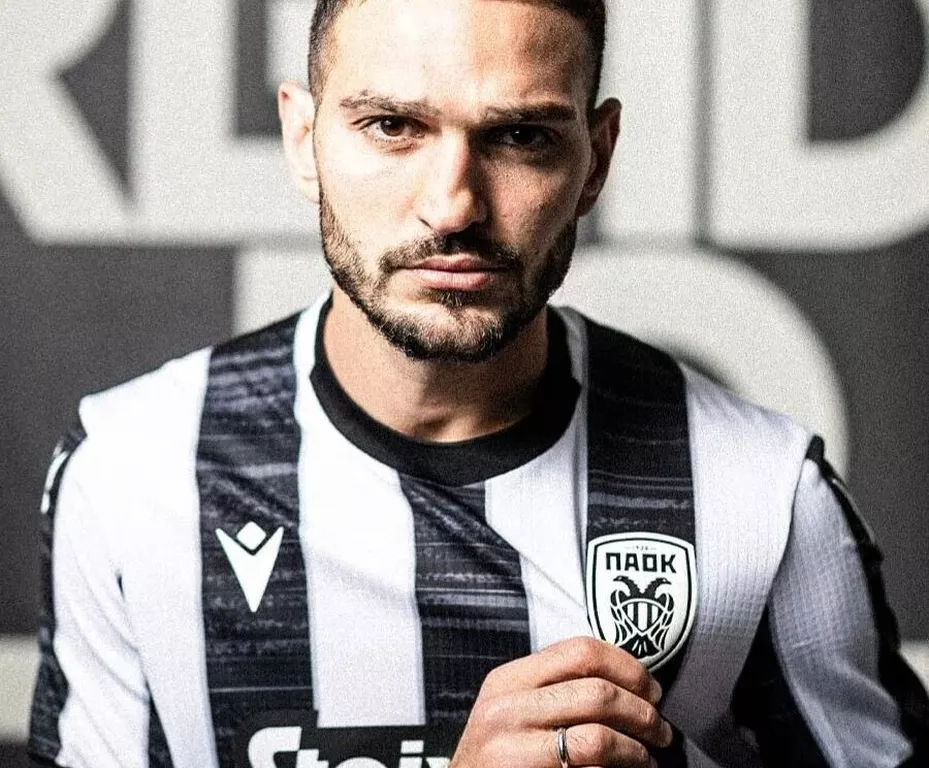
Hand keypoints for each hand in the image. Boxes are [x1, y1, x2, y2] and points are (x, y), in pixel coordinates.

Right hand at [449, 636, 673, 767]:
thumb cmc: (498, 757)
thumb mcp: (512, 709)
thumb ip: (553, 688)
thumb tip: (626, 681)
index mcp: (508, 681)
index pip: (580, 651)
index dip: (628, 667)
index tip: (650, 689)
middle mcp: (507, 710)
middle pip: (597, 692)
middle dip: (642, 711)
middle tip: (660, 728)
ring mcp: (513, 750)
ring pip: (598, 737)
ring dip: (638, 748)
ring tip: (649, 757)